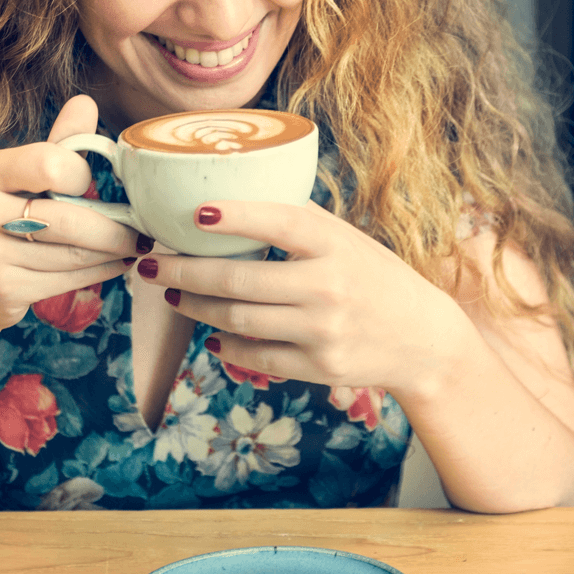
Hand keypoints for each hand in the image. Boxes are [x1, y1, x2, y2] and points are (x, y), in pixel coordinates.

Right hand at [0, 95, 149, 335]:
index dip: (82, 176)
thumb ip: (58, 145)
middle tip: (142, 233)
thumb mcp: (26, 179)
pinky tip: (116, 266)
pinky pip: (67, 279)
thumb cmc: (9, 223)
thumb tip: (86, 102)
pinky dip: (101, 273)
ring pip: (72, 254)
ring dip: (114, 254)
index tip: (96, 185)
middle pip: (69, 219)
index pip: (50, 165)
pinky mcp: (2, 286)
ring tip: (135, 248)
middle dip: (115, 230)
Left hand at [137, 200, 463, 393]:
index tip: (193, 213)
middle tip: (151, 264)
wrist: (422, 339)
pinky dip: (226, 345)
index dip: (234, 216)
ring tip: (174, 294)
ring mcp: (323, 332)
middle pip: (239, 279)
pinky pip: (256, 356)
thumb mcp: (348, 240)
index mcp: (336, 245)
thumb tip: (230, 206)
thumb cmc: (375, 278)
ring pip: (238, 319)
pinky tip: (211, 334)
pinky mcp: (319, 368)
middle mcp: (330, 288)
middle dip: (184, 271)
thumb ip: (299, 224)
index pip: (279, 222)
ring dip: (195, 306)